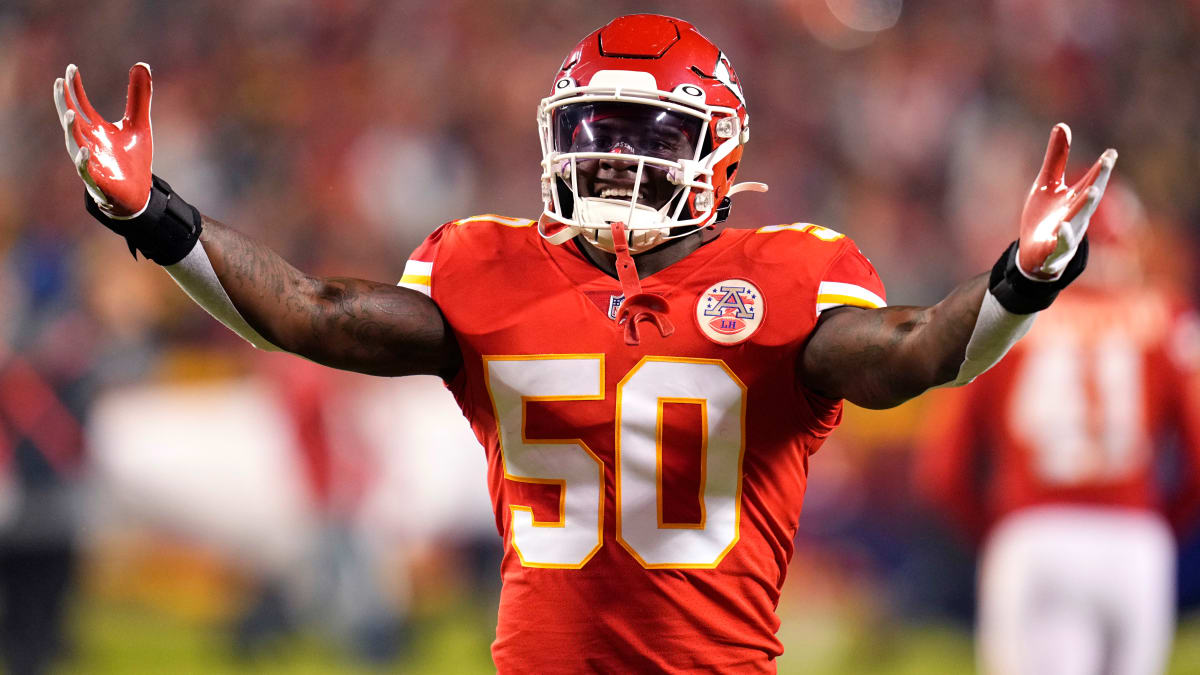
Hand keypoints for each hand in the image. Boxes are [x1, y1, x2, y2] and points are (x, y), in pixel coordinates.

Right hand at [52, 63, 153, 217]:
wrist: (138, 193)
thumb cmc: (133, 159)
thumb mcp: (139, 123)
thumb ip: (139, 97)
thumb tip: (142, 64)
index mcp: (95, 128)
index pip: (79, 103)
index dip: (74, 86)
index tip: (70, 68)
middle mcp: (88, 142)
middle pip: (70, 119)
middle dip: (63, 101)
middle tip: (58, 83)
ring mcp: (90, 161)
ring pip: (73, 143)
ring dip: (70, 130)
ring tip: (69, 113)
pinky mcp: (97, 180)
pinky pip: (85, 170)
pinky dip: (83, 161)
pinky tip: (84, 150)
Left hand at [1018, 123, 1116, 279]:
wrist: (1033, 254)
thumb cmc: (1044, 217)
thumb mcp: (1047, 184)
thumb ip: (1056, 158)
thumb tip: (1062, 125)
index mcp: (1076, 198)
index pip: (1092, 180)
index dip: (1102, 167)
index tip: (1111, 152)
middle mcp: (1076, 215)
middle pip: (1089, 197)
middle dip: (1098, 179)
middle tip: (1106, 163)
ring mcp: (1067, 234)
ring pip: (1079, 220)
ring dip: (1085, 206)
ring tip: (1093, 191)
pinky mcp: (1053, 251)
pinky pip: (1060, 245)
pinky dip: (1063, 237)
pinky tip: (1063, 228)